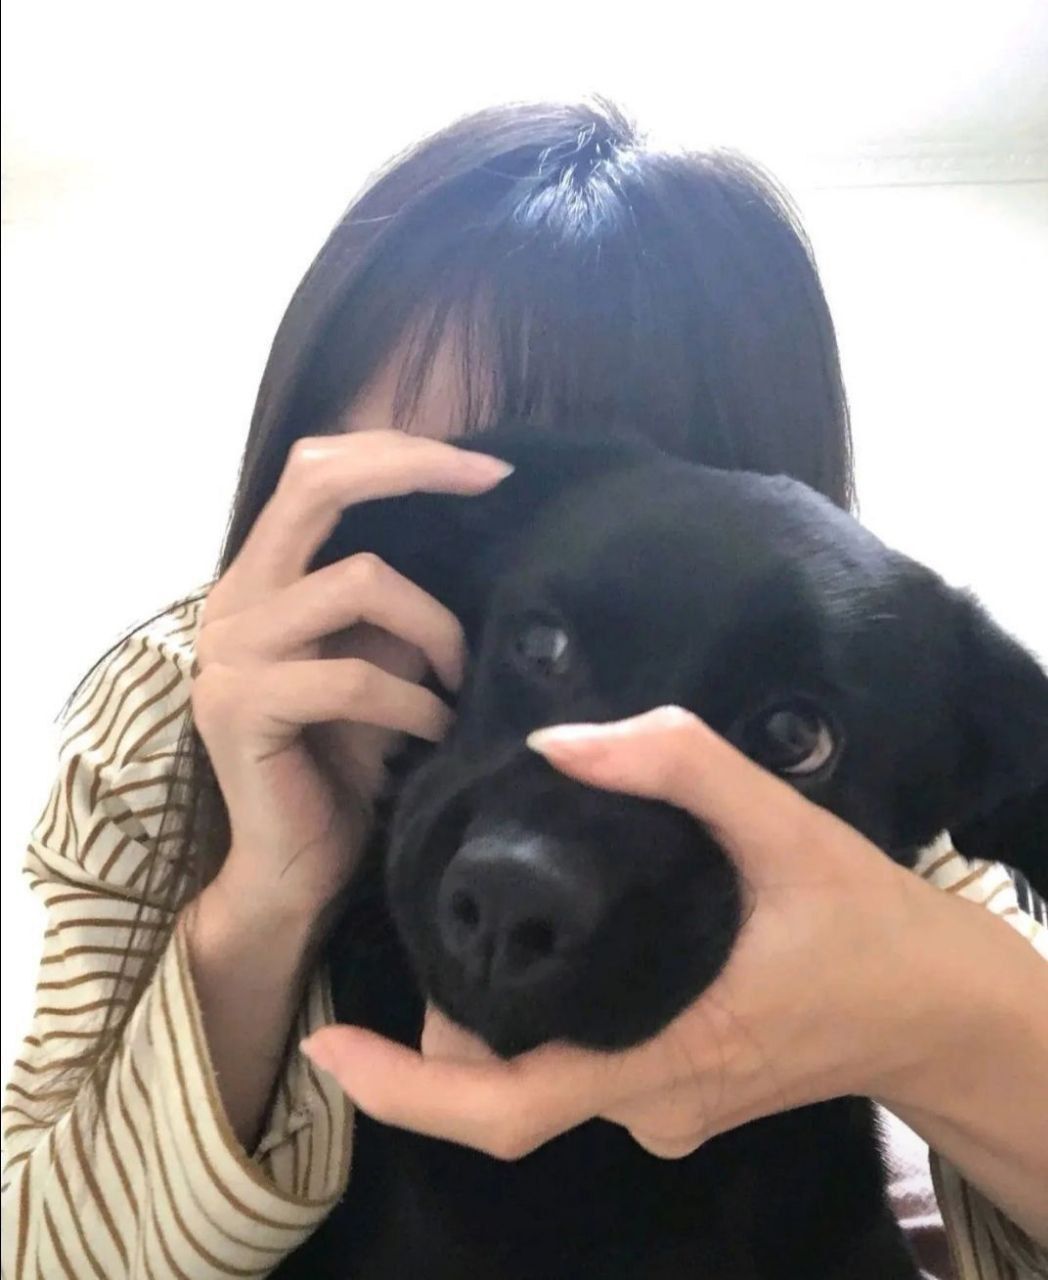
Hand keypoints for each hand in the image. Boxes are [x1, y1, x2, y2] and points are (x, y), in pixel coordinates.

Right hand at [190, 430, 512, 927]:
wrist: (290, 866)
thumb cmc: (344, 764)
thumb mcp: (382, 665)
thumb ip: (399, 606)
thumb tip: (473, 538)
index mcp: (262, 578)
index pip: (318, 471)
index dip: (401, 452)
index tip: (488, 468)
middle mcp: (234, 599)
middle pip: (316, 484)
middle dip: (414, 469)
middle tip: (491, 483)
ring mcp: (228, 652)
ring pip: (357, 582)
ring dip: (436, 628)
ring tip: (460, 679)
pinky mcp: (240, 708)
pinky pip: (353, 678)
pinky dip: (415, 702)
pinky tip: (437, 729)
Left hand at [302, 706, 995, 1159]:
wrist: (941, 1010)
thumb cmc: (870, 926)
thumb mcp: (786, 828)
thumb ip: (681, 767)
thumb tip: (562, 742)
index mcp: (664, 1056)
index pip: (508, 1109)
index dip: (407, 1088)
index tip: (330, 1047)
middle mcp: (651, 1104)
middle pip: (505, 1090)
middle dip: (442, 1027)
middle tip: (437, 924)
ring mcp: (667, 1110)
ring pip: (544, 1079)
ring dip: (495, 1020)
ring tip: (482, 926)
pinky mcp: (681, 1097)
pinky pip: (584, 1071)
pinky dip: (544, 1024)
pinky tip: (548, 955)